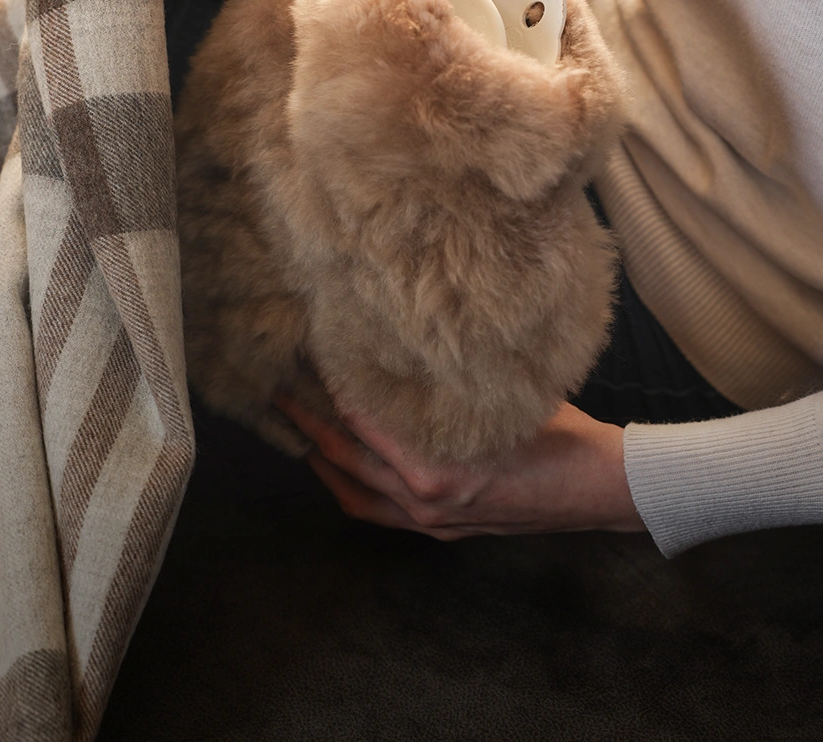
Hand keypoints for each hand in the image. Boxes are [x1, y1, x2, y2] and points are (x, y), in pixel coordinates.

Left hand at [275, 394, 645, 540]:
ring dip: (324, 463)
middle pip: (346, 461)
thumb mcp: (502, 399)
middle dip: (308, 425)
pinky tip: (344, 467)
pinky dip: (354, 488)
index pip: (363, 423)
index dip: (332, 389)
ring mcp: (433, 522)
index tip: (309, 359)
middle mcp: (426, 501)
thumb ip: (449, 387)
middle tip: (279, 392)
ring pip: (356, 495)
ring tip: (299, 430)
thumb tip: (407, 347)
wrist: (600, 488)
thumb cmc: (560, 433)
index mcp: (437, 468)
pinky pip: (380, 513)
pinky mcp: (444, 530)